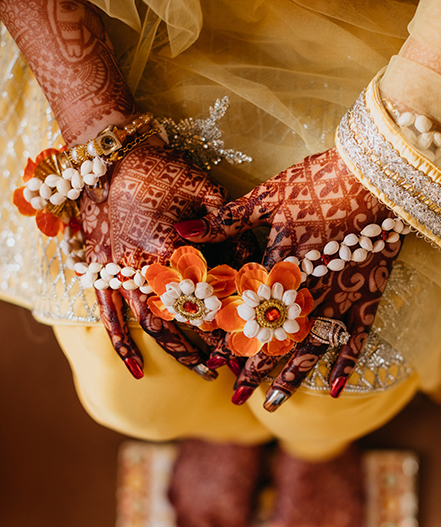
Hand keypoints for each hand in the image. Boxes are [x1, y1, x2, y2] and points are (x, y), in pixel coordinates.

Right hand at [81, 142, 254, 378]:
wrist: (112, 155)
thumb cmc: (161, 168)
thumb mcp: (203, 188)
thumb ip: (227, 223)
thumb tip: (250, 256)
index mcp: (169, 244)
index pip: (208, 291)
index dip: (231, 314)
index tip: (252, 330)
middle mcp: (142, 264)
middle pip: (183, 315)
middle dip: (210, 341)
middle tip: (235, 360)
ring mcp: (119, 271)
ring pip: (150, 323)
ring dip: (178, 350)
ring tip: (204, 370)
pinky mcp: (101, 271)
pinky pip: (108, 316)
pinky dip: (122, 345)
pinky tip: (137, 371)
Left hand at [175, 147, 403, 408]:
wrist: (377, 176)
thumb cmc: (319, 181)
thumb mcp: (266, 196)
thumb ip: (224, 219)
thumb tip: (180, 229)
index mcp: (278, 267)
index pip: (248, 314)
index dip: (231, 340)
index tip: (216, 364)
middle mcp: (306, 291)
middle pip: (276, 340)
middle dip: (255, 370)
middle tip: (236, 397)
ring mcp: (339, 297)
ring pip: (311, 348)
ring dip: (291, 378)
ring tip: (274, 405)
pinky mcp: (367, 296)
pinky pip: (356, 339)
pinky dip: (346, 365)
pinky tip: (335, 391)